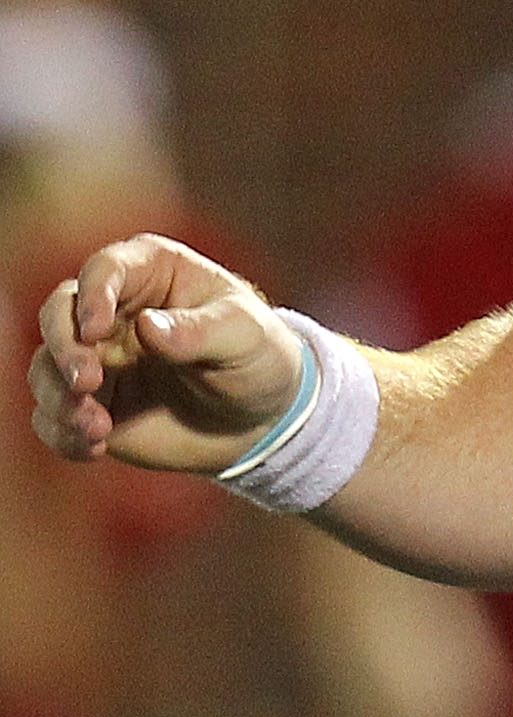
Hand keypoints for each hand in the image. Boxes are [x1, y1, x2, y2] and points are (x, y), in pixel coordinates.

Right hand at [28, 234, 301, 475]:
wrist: (262, 419)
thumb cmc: (258, 358)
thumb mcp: (245, 336)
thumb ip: (199, 331)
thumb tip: (147, 326)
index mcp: (151, 272)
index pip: (104, 270)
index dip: (92, 296)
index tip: (95, 329)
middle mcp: (112, 310)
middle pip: (58, 314)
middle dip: (64, 348)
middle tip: (86, 382)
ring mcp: (97, 358)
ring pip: (47, 368)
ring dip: (59, 398)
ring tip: (96, 427)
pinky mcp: (92, 404)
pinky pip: (54, 417)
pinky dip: (62, 432)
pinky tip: (93, 447)